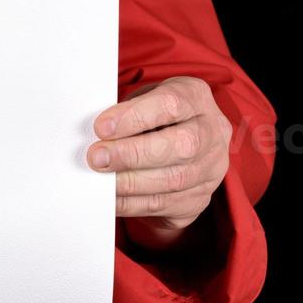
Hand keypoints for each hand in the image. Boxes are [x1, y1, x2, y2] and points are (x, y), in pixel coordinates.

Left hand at [87, 76, 232, 250]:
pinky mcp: (198, 199)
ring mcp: (210, 168)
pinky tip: (110, 198)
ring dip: (129, 182)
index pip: (171, 104)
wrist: (181, 150)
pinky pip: (164, 205)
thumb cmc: (153, 120)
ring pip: (173, 180)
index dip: (134, 117)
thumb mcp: (142, 102)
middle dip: (132, 153)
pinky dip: (131, 203)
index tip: (101, 127)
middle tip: (97, 157)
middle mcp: (212, 132)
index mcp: (195, 97)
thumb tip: (91, 134)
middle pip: (181, 145)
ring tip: (100, 180)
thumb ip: (124, 113)